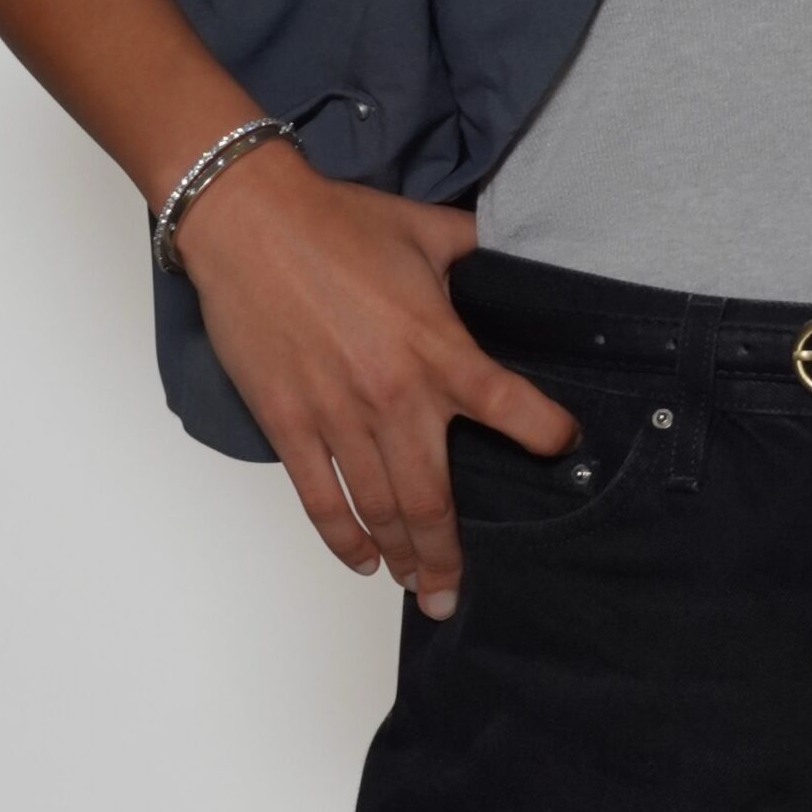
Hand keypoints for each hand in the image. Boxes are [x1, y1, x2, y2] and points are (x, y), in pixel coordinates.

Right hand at [172, 142, 577, 615]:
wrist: (248, 220)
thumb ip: (477, 251)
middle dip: (448, 554)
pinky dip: (342, 536)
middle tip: (457, 591)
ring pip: (379, 508)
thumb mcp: (427, 229)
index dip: (544, 436)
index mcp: (439, 348)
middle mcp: (394, 395)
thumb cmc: (337, 220)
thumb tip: (512, 253)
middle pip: (432, 498)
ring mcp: (338, 415)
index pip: (510, 407)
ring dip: (400, 555)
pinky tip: (361, 560)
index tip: (563, 454)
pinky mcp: (288, 421)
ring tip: (416, 586)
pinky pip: (320, 497)